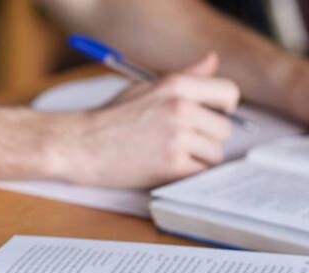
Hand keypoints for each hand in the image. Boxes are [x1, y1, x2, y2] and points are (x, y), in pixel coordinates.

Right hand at [50, 52, 238, 187]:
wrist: (80, 145)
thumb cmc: (109, 118)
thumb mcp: (146, 87)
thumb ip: (184, 76)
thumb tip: (212, 61)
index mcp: (177, 86)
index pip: (229, 92)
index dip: (226, 107)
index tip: (214, 116)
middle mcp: (181, 109)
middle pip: (224, 129)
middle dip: (208, 138)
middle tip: (182, 143)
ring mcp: (178, 138)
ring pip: (215, 154)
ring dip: (198, 159)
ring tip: (170, 155)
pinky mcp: (171, 165)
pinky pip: (199, 173)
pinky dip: (187, 174)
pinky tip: (166, 167)